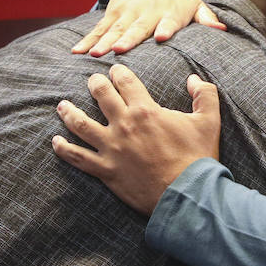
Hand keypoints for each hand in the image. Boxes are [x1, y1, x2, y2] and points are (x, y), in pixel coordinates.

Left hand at [53, 64, 220, 214]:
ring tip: (61, 105)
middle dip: (94, 84)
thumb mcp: (209, 121)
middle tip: (92, 81)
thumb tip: (193, 79)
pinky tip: (55, 142)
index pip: (125, 81)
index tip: (115, 70)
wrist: (187, 195)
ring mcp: (111, 148)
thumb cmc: (198, 159)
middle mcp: (124, 125)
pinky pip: (78, 158)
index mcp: (145, 110)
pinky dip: (64, 149)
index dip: (118, 72)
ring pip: (81, 124)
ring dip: (69, 112)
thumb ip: (204, 94)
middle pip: (100, 96)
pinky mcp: (106, 171)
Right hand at [72, 0, 225, 56]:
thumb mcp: (193, 6)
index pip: (168, 21)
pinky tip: (77, 52)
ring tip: (94, 55)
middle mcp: (146, 14)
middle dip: (128, 38)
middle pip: (137, 28)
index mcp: (168, 13)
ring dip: (103, 42)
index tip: (162, 37)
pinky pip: (98, 30)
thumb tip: (222, 28)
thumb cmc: (175, 2)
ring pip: (114, 30)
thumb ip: (206, 18)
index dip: (166, 28)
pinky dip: (87, 40)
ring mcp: (126, 15)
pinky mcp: (112, 16)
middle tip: (118, 50)